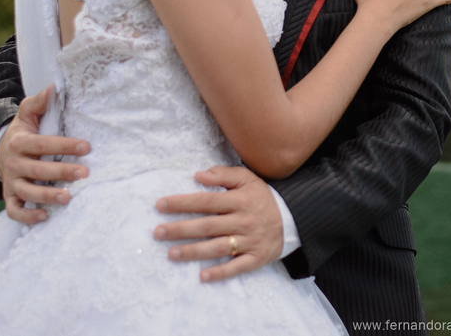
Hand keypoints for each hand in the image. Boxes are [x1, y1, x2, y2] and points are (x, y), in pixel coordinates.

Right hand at [0, 85, 89, 223]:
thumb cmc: (23, 131)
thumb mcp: (28, 114)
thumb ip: (40, 102)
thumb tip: (55, 87)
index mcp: (20, 142)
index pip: (43, 144)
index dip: (64, 145)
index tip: (86, 146)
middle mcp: (14, 163)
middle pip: (37, 169)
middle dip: (61, 171)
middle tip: (84, 173)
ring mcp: (11, 182)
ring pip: (27, 192)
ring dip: (46, 196)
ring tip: (67, 197)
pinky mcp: (9, 197)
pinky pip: (14, 211)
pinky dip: (27, 216)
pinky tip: (44, 216)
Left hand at [154, 166, 283, 282]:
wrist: (293, 218)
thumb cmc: (262, 197)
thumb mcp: (248, 179)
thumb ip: (224, 175)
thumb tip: (198, 175)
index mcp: (240, 200)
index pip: (206, 201)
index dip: (182, 203)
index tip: (160, 205)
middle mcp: (243, 221)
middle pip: (208, 226)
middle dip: (181, 229)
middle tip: (158, 232)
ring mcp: (250, 241)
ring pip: (218, 248)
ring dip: (194, 252)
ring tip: (171, 254)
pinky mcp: (256, 258)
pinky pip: (237, 267)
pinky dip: (221, 272)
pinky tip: (203, 276)